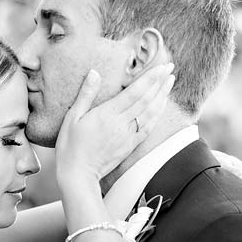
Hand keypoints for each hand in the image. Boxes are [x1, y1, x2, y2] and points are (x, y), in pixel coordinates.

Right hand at [56, 63, 174, 186]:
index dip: (150, 77)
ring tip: (170, 81)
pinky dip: (157, 115)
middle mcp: (121, 124)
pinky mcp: (130, 146)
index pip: (135, 91)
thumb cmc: (70, 147)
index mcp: (107, 114)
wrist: (78, 175)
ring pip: (150, 112)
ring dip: (162, 96)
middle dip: (160, 82)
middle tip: (170, 67)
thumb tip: (94, 73)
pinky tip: (162, 105)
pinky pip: (148, 128)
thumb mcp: (72, 118)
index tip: (161, 66)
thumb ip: (86, 95)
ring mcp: (128, 136)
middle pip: (146, 99)